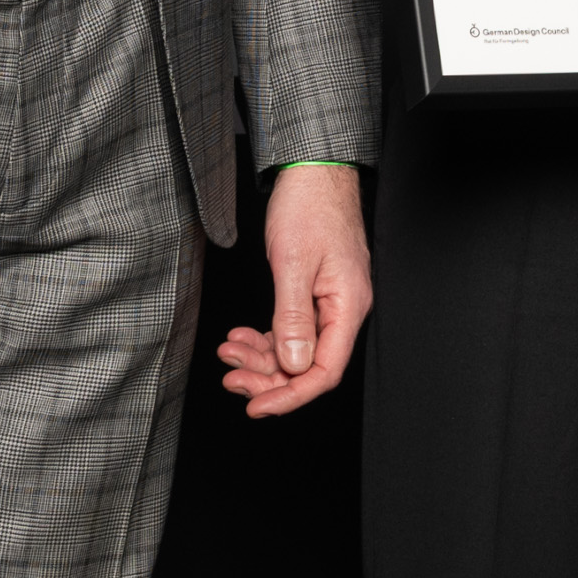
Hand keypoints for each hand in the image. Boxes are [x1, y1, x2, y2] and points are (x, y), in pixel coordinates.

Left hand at [215, 161, 372, 418]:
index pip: (325, 370)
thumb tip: (294, 365)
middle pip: (308, 366)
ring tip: (228, 351)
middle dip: (268, 377)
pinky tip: (241, 336)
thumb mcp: (294, 264)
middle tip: (231, 379)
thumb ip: (293, 319)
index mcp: (348, 306)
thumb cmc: (310, 207)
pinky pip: (291, 330)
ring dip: (261, 357)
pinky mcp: (314, 294)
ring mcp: (329, 302)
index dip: (291, 395)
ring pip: (296, 350)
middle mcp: (343, 309)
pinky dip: (265, 338)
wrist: (313, 172)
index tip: (257, 406)